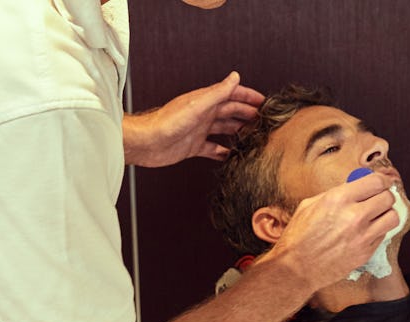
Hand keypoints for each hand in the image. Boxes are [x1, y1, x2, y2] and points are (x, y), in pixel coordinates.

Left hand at [123, 72, 263, 166]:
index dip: (248, 96)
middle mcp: (203, 115)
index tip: (263, 101)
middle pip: (231, 112)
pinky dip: (223, 151)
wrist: (145, 143)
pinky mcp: (193, 146)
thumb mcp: (196, 106)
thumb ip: (217, 92)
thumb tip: (234, 77)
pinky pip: (212, 148)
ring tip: (252, 136)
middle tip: (263, 120)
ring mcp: (198, 130)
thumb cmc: (165, 123)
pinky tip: (231, 155)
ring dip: (238, 131)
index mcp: (205, 102)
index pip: (232, 95)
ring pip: (224, 129)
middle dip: (247, 114)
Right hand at [261, 174, 398, 292]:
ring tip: (376, 216)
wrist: (296, 268)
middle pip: (388, 198)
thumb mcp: (310, 205)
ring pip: (392, 217)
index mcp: (338, 199)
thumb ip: (335, 194)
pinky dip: (378, 231)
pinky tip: (365, 232)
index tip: (380, 183)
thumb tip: (354, 187)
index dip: (381, 181)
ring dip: (386, 214)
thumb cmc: (298, 236)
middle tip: (377, 199)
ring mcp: (362, 236)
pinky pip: (383, 235)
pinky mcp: (366, 252)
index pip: (376, 182)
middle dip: (384, 196)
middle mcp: (354, 216)